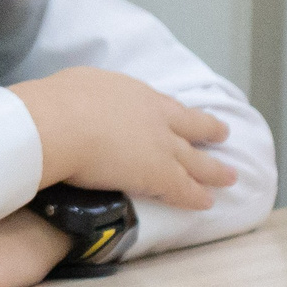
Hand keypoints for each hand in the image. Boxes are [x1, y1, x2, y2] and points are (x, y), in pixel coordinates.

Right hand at [10, 67, 234, 209]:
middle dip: (210, 131)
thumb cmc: (57, 101)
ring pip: (197, 161)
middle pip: (193, 126)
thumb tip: (82, 100)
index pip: (165, 105)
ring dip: (215, 170)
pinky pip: (185, 189)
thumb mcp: (78, 84)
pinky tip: (206, 202)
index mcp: (136, 94)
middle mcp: (157, 118)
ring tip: (229, 176)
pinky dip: (197, 196)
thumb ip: (90, 94)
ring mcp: (162, 147)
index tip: (185, 116)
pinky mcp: (159, 175)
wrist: (58, 124)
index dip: (178, 113)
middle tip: (224, 135)